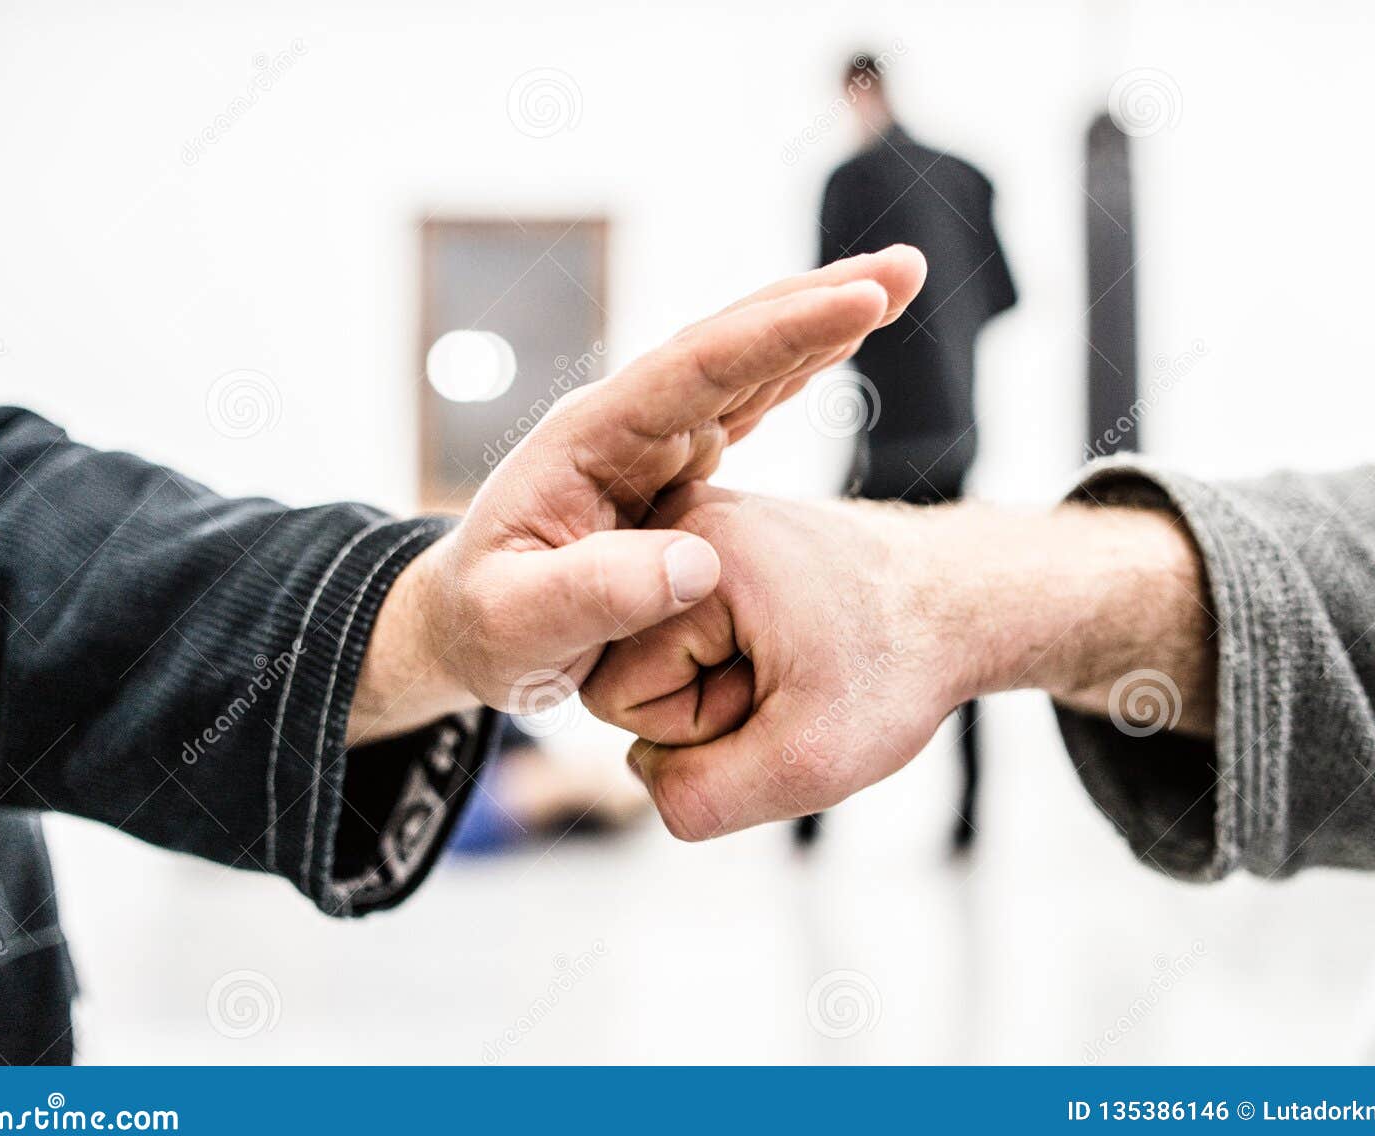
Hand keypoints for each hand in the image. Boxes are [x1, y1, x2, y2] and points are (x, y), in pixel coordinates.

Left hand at [348, 245, 927, 741]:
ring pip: (746, 363)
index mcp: (589, 441)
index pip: (693, 370)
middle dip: (816, 301)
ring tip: (899, 281)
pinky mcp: (677, 462)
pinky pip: (748, 404)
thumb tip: (697, 565)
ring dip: (819, 320)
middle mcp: (627, 422)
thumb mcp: (519, 626)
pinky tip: (849, 339)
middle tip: (905, 269)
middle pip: (730, 343)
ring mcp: (654, 437)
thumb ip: (594, 594)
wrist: (469, 623)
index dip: (777, 336)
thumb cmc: (487, 627)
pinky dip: (800, 368)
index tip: (856, 304)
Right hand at [580, 484, 1214, 839]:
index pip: (613, 695)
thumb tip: (642, 774)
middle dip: (701, 703)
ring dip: (714, 685)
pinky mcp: (702, 546)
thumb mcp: (809, 763)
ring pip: (648, 657)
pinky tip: (781, 649)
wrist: (961, 599)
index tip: (774, 694)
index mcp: (690, 551)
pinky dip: (724, 660)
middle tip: (786, 683)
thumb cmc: (899, 668)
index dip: (695, 725)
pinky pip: (672, 634)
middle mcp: (675, 521)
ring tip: (789, 665)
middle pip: (620, 672)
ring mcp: (687, 526)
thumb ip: (700, 796)